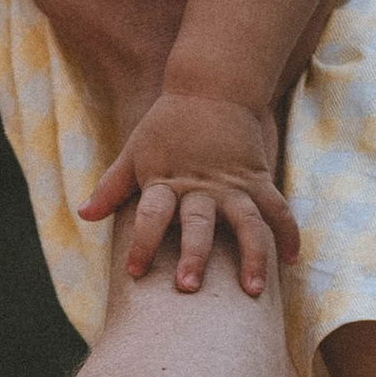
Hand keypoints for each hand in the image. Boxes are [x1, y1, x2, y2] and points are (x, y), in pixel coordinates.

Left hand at [82, 89, 296, 293]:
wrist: (213, 86)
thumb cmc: (168, 124)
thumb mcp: (134, 151)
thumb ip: (112, 187)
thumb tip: (84, 215)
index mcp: (166, 180)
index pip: (150, 215)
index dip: (142, 242)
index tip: (135, 272)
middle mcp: (200, 186)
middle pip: (198, 224)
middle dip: (194, 255)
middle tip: (188, 287)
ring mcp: (233, 184)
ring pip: (247, 223)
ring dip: (251, 256)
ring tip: (253, 290)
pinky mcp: (258, 178)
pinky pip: (278, 209)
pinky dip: (288, 232)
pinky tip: (292, 259)